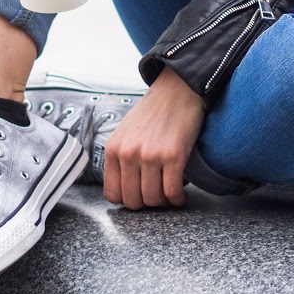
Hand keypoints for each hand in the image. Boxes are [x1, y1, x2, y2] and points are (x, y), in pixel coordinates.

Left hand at [103, 66, 203, 209]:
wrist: (177, 89)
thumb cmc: (153, 113)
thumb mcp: (126, 133)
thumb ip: (121, 158)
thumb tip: (125, 190)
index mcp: (113, 149)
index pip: (112, 194)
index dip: (128, 200)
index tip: (139, 196)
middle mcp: (128, 153)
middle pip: (133, 201)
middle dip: (147, 204)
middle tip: (158, 196)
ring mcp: (150, 155)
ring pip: (153, 199)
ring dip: (164, 203)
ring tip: (170, 195)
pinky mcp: (172, 156)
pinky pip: (172, 192)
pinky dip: (178, 199)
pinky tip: (181, 195)